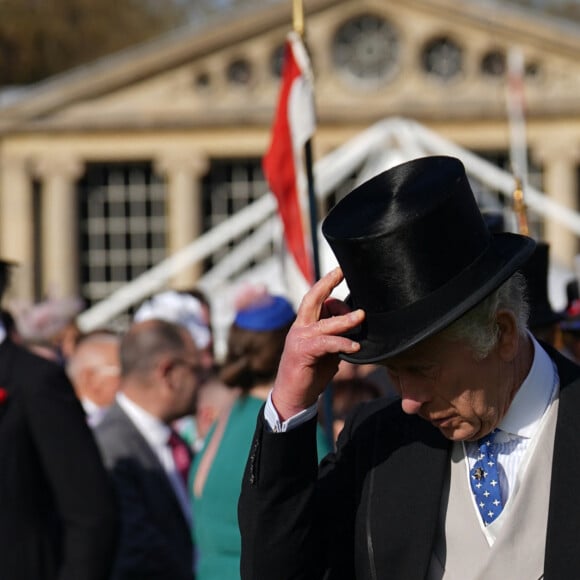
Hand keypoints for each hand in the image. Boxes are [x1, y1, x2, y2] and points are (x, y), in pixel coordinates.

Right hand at [271, 268, 364, 419]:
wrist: (293, 397)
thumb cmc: (311, 373)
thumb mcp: (328, 351)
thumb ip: (337, 336)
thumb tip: (356, 324)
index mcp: (305, 323)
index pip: (316, 298)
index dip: (328, 284)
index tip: (341, 270)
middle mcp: (300, 327)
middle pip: (313, 298)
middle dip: (327, 283)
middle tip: (341, 272)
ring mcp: (299, 339)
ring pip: (324, 322)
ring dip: (344, 319)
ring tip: (361, 316)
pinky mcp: (302, 353)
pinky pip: (325, 343)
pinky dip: (341, 343)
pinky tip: (354, 347)